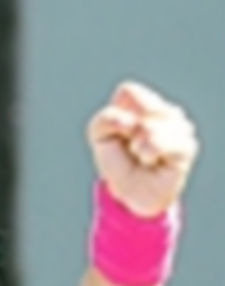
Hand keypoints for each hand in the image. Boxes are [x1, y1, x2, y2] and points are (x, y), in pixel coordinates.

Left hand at [87, 82, 198, 216]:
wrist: (131, 193)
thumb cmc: (117, 161)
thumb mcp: (99, 136)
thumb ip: (106, 119)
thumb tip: (131, 122)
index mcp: (143, 103)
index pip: (129, 92)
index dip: (117, 113)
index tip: (118, 132)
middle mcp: (164, 110)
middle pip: (142, 107)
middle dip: (127, 131)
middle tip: (131, 146)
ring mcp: (179, 125)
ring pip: (150, 125)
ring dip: (137, 145)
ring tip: (142, 155)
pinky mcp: (187, 145)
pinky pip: (160, 142)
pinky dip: (148, 153)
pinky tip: (151, 160)